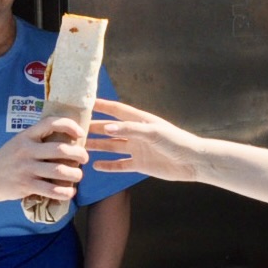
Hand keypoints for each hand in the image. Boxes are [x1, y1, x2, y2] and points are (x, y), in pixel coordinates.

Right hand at [0, 117, 87, 202]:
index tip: (80, 134)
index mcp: (26, 136)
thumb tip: (68, 139)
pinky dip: (65, 192)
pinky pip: (52, 190)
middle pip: (60, 149)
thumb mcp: (19, 143)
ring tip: (78, 176)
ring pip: (59, 171)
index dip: (69, 125)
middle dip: (79, 154)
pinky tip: (69, 192)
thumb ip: (38, 140)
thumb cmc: (7, 159)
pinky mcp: (26, 186)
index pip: (50, 123)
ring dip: (75, 175)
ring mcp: (26, 169)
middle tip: (84, 159)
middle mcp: (26, 150)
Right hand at [87, 102, 206, 180]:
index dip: (101, 106)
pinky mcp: (140, 164)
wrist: (192, 162)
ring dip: (97, 146)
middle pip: (110, 129)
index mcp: (139, 121)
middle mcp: (136, 134)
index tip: (84, 102)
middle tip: (74, 128)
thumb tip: (107, 128)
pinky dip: (108, 165)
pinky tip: (95, 165)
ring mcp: (137, 149)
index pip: (116, 110)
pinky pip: (120, 165)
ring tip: (80, 146)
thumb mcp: (153, 132)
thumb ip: (130, 130)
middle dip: (93, 128)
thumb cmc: (176, 141)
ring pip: (112, 146)